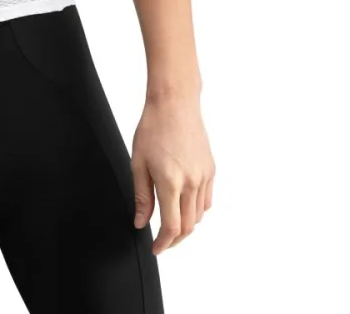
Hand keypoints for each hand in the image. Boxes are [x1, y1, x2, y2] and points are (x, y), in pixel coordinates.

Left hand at [130, 94, 214, 254]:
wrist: (175, 103)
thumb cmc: (153, 128)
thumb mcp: (138, 162)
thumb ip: (142, 196)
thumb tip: (141, 223)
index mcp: (171, 182)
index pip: (171, 226)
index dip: (163, 242)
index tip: (155, 247)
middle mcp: (192, 182)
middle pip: (188, 226)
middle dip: (174, 238)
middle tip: (161, 240)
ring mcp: (204, 176)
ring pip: (199, 215)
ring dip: (186, 225)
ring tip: (171, 223)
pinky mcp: (211, 169)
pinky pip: (207, 200)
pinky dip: (197, 210)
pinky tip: (184, 206)